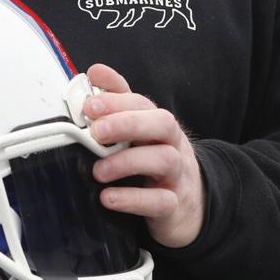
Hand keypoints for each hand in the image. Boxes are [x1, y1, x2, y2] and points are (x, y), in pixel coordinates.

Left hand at [84, 63, 204, 248]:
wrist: (190, 206)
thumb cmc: (155, 162)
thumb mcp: (140, 132)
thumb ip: (118, 103)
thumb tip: (94, 72)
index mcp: (158, 125)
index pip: (143, 103)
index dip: (117, 99)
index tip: (89, 102)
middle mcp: (172, 145)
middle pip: (162, 123)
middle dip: (128, 122)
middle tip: (96, 130)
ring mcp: (177, 175)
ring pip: (164, 159)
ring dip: (127, 162)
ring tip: (98, 171)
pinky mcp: (174, 206)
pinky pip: (160, 202)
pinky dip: (133, 200)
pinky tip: (109, 198)